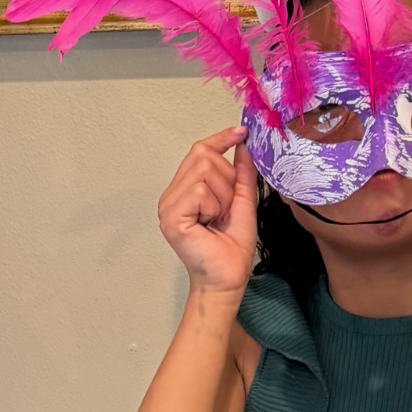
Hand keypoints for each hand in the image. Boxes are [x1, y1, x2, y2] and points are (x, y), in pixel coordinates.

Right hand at [157, 129, 257, 294]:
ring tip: (218, 218)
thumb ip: (241, 173)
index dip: (220, 138)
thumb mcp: (243, 201)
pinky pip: (199, 190)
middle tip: (226, 208)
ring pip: (203, 172)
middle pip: (202, 155)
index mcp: (185, 191)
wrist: (227, 279)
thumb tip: (243, 143)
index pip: (199, 150)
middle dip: (226, 179)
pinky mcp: (171, 217)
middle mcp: (172, 196)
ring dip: (222, 195)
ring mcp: (168, 206)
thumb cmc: (231, 249)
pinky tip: (210, 224)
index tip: (242, 132)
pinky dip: (213, 206)